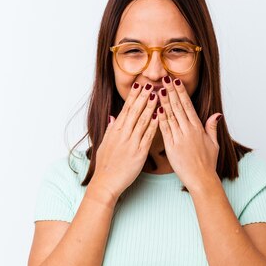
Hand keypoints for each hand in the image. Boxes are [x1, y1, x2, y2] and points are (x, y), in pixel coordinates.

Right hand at [92, 83, 159, 198]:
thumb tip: (113, 116)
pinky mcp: (139, 153)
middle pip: (135, 111)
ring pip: (143, 121)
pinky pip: (148, 136)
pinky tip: (160, 116)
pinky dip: (154, 125)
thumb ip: (110, 129)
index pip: (126, 109)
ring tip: (157, 94)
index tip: (139, 85)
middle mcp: (123, 134)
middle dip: (143, 96)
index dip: (133, 96)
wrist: (106, 182)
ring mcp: (131, 142)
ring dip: (150, 107)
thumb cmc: (105, 165)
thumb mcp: (104, 144)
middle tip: (150, 83)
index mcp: (115, 130)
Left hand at [156, 76, 222, 190]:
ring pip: (170, 115)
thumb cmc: (207, 163)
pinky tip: (156, 109)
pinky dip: (160, 118)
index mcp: (198, 128)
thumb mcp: (214, 143)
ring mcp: (180, 138)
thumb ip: (212, 127)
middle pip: (178, 107)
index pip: (188, 105)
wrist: (201, 179)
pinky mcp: (172, 147)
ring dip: (164, 101)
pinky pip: (165, 130)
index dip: (181, 92)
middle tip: (164, 78)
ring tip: (157, 88)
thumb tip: (217, 114)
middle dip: (170, 91)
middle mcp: (189, 130)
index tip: (176, 81)